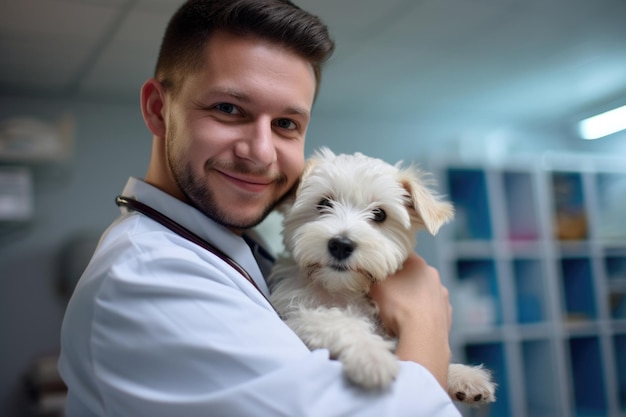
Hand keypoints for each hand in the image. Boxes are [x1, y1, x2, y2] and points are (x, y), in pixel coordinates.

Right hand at [369, 253, 451, 387]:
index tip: (378, 274)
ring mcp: (442, 296)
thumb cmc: (399, 307)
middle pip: (412, 275)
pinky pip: (431, 311)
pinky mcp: (447, 315)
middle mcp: (434, 276)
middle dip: (400, 282)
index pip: (400, 256)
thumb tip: (363, 270)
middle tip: (386, 294)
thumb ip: (369, 275)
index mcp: (418, 263)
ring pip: (423, 293)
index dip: (387, 264)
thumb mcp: (375, 287)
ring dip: (413, 299)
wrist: (423, 337)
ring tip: (399, 313)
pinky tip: (412, 324)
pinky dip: (422, 315)